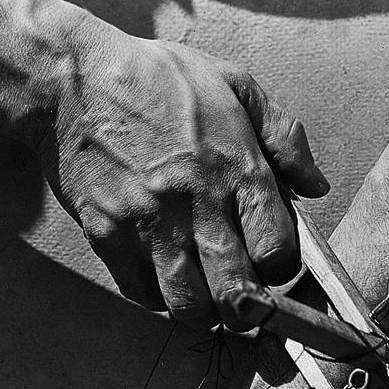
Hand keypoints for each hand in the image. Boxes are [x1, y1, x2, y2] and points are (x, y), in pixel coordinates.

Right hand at [31, 18, 329, 328]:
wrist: (72, 79)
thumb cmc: (155, 78)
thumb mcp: (234, 84)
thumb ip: (284, 136)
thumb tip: (315, 186)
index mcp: (237, 167)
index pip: (278, 252)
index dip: (281, 268)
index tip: (272, 263)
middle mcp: (196, 204)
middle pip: (237, 294)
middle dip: (248, 308)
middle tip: (244, 298)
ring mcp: (149, 225)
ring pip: (189, 307)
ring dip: (203, 310)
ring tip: (204, 292)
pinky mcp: (108, 237)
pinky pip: (141, 294)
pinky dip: (158, 296)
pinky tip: (164, 274)